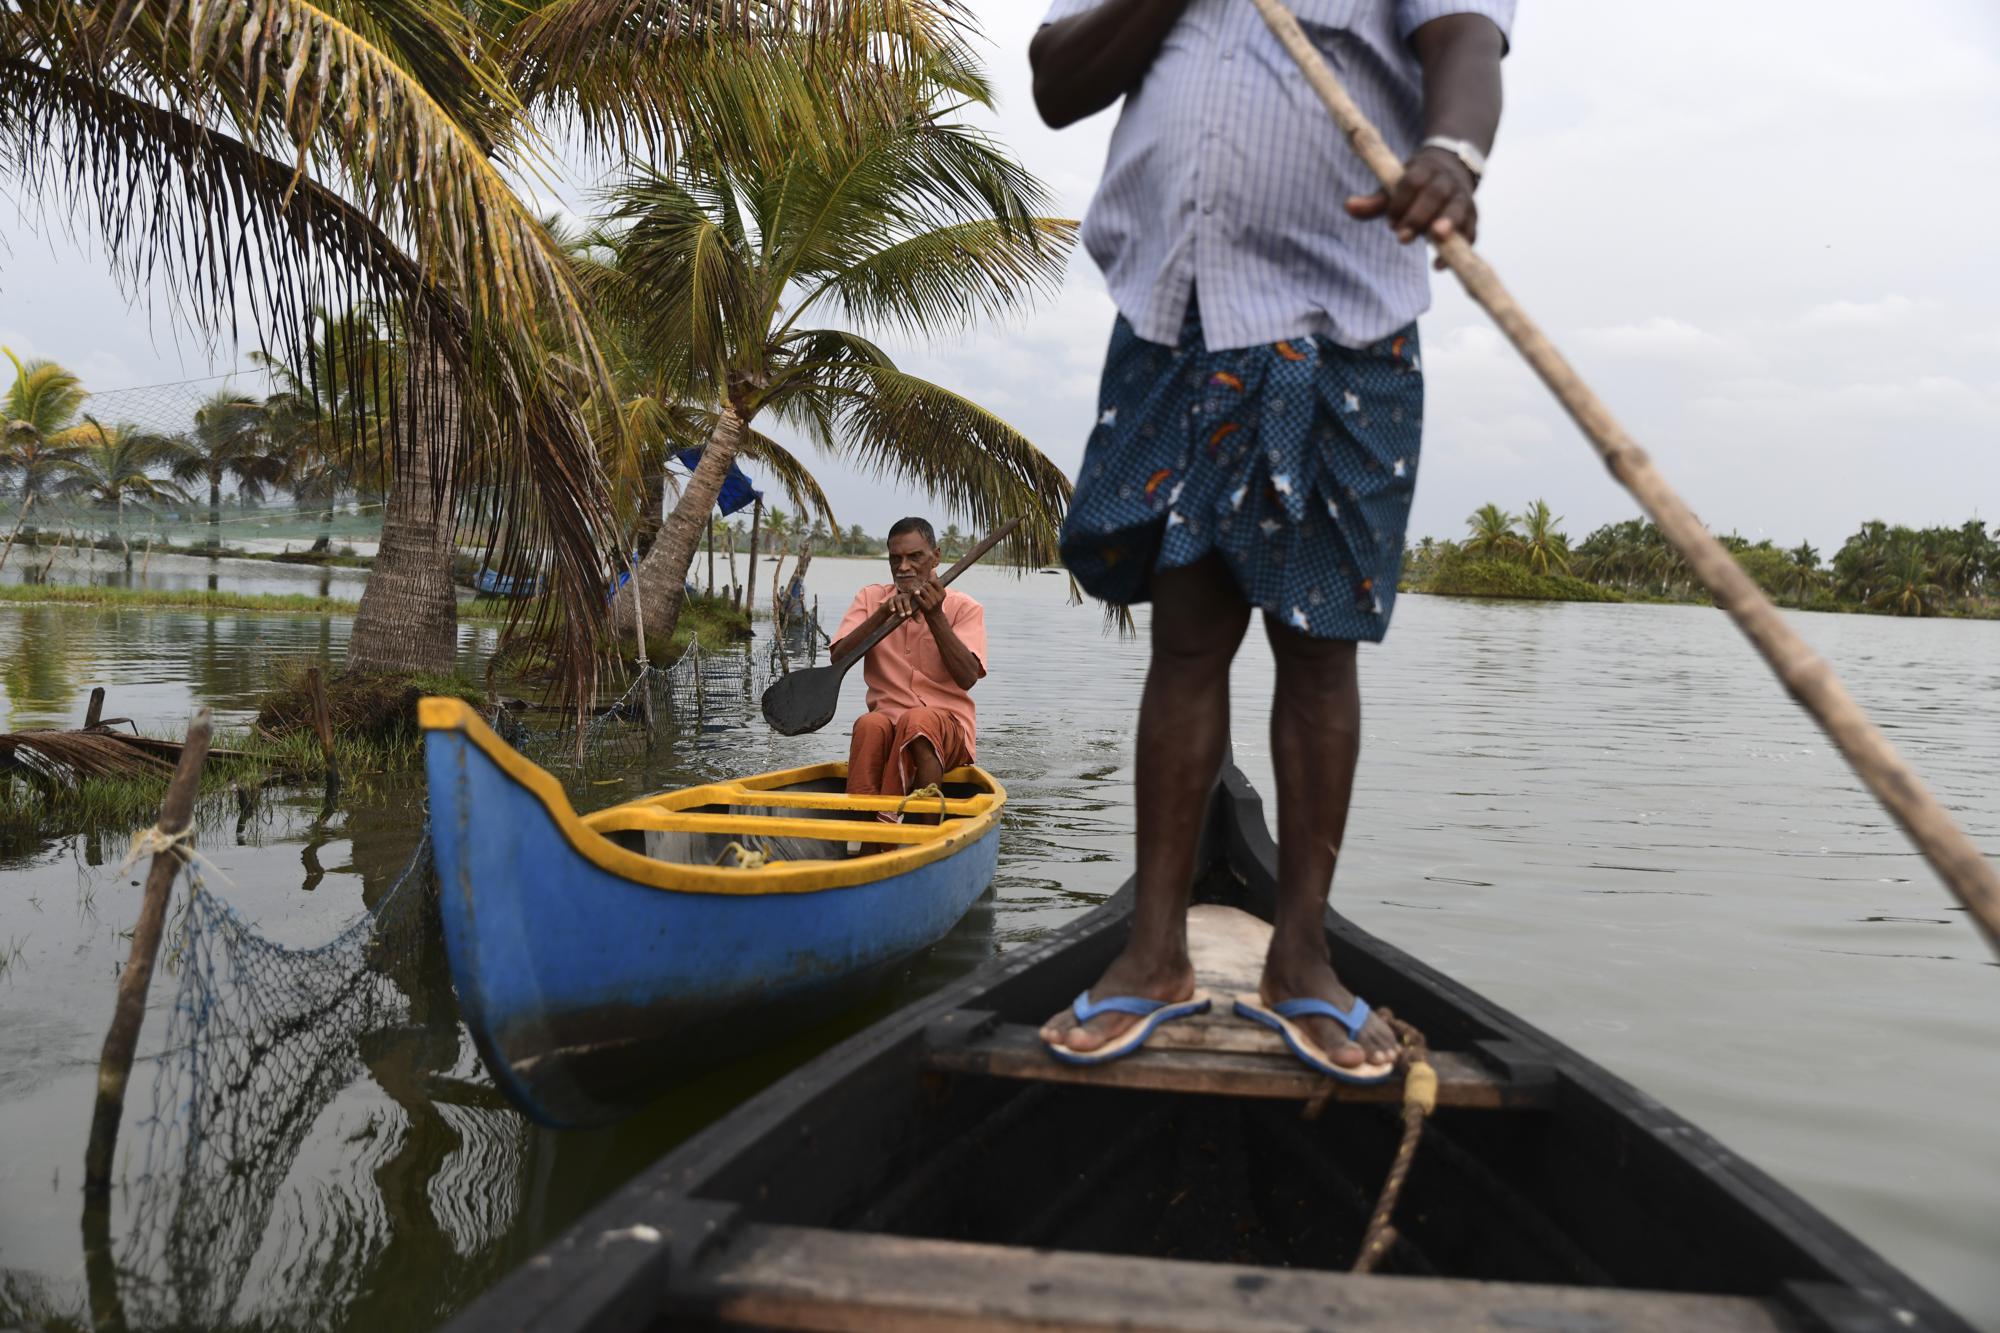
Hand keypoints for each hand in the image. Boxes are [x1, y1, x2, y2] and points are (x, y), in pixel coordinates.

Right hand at [888, 590, 916, 621]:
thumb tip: (919, 621)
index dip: (915, 591)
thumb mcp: (910, 611)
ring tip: (902, 615)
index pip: (914, 594)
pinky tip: (893, 611)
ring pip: (898, 602)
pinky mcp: (891, 600)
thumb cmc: (906, 608)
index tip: (918, 593)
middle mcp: (904, 595)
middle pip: (906, 599)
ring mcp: (897, 597)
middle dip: (908, 606)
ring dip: (900, 609)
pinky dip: (892, 607)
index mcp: (911, 596)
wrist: (893, 607)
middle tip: (909, 613)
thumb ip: (915, 615)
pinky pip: (891, 603)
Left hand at [911, 577, 945, 617]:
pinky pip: (918, 597)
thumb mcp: (938, 592)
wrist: (935, 616)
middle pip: (927, 585)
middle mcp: (938, 598)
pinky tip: (915, 593)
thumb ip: (936, 581)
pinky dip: (916, 594)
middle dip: (923, 585)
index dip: (930, 580)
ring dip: (919, 589)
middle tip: (922, 587)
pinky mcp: (925, 607)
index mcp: (943, 593)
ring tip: (919, 591)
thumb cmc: (936, 601)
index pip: (934, 581)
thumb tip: (933, 569)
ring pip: (922, 590)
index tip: (928, 582)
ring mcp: (932, 603)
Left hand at [1345, 147, 1477, 269]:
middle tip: (1401, 238)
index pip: (1414, 180)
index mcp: (1425, 169)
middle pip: (1436, 194)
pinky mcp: (1472, 217)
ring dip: (1449, 222)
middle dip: (1419, 215)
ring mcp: (1462, 198)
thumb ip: (1374, 201)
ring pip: (1459, 208)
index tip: (1390, 221)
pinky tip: (1440, 264)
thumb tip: (1348, 206)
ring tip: (1436, 237)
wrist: (1452, 167)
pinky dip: (1460, 246)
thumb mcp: (1394, 188)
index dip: (1401, 200)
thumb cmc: (1415, 185)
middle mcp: (1446, 181)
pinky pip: (1470, 231)